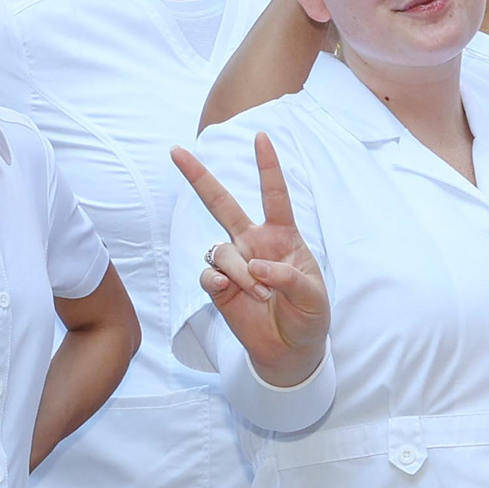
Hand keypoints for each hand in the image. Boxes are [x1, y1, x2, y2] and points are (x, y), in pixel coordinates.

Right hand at [175, 133, 331, 386]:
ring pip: (221, 250)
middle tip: (176, 151)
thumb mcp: (312, 296)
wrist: (291, 350)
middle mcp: (253, 243)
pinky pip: (208, 274)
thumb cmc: (308, 316)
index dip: (267, 167)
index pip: (274, 196)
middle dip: (199, 177)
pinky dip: (220, 282)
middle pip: (222, 203)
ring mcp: (234, 263)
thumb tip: (255, 267)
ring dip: (240, 272)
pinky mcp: (218, 287)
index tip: (261, 137)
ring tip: (261, 294)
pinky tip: (230, 292)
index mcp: (282, 237)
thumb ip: (288, 276)